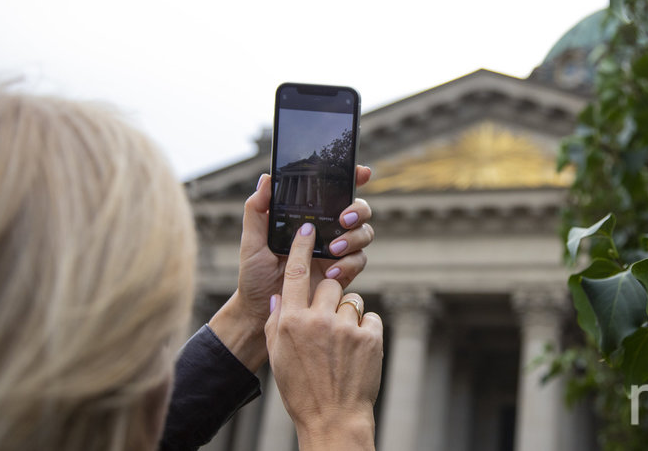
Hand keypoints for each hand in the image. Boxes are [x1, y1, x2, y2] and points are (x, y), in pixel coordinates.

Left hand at [209, 166, 373, 370]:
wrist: (262, 311)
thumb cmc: (254, 274)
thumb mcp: (252, 241)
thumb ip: (256, 210)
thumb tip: (266, 179)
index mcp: (309, 217)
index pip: (335, 191)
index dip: (353, 178)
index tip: (361, 172)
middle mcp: (327, 230)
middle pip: (359, 211)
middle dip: (357, 210)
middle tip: (342, 220)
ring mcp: (338, 251)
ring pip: (364, 234)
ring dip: (354, 238)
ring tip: (332, 250)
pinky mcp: (343, 273)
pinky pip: (359, 262)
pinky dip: (349, 265)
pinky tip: (330, 273)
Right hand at [266, 223, 381, 450]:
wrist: (333, 418)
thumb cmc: (302, 388)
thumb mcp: (279, 355)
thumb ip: (277, 321)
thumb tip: (279, 294)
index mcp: (291, 322)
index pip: (294, 273)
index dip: (301, 247)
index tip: (307, 228)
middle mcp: (318, 320)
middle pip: (329, 285)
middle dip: (330, 298)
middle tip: (328, 322)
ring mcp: (346, 328)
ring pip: (351, 300)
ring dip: (348, 315)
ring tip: (342, 344)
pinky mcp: (370, 337)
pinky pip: (369, 316)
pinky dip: (365, 329)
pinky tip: (357, 350)